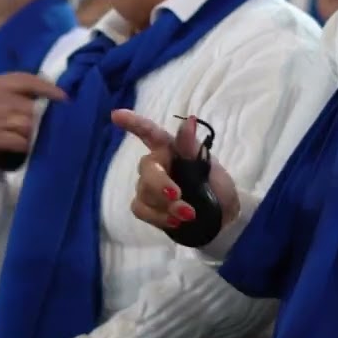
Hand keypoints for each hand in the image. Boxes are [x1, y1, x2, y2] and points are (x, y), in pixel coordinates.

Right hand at [0, 73, 65, 159]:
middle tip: (48, 124)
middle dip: (40, 117)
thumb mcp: (1, 97)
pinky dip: (25, 144)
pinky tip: (26, 146)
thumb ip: (22, 92)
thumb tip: (55, 94)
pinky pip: (15, 140)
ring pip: (23, 123)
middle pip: (27, 105)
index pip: (25, 80)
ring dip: (33, 132)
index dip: (46, 87)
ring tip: (36, 136)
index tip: (64, 97)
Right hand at [113, 110, 239, 237]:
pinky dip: (157, 217)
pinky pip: (141, 209)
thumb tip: (188, 120)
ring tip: (188, 215)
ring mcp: (148, 186)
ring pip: (144, 191)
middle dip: (160, 183)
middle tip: (177, 196)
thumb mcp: (210, 166)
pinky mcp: (146, 207)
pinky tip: (174, 222)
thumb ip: (192, 147)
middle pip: (147, 167)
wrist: (221, 219)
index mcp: (171, 148)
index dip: (133, 123)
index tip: (116, 115)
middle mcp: (157, 164)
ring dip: (165, 204)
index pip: (150, 133)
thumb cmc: (215, 186)